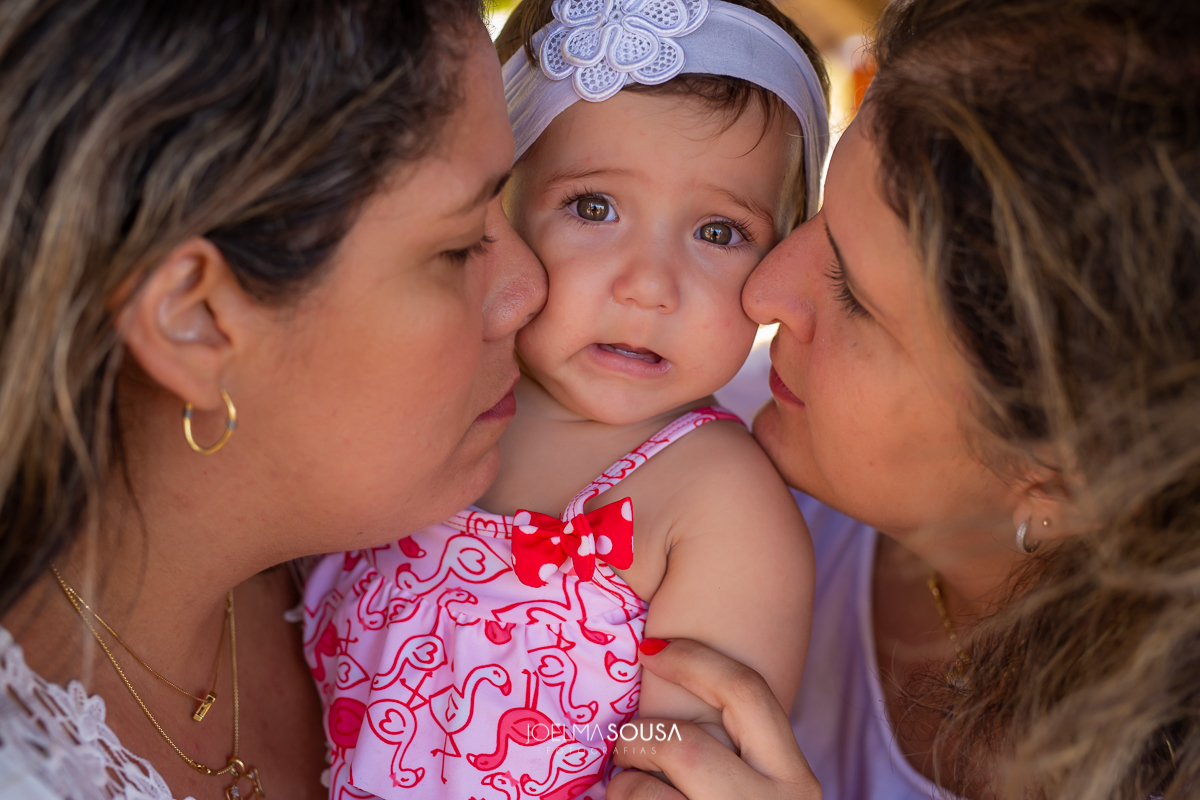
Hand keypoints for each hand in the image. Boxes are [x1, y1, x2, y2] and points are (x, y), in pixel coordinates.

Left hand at [607, 639, 820, 799]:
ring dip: (620, 792)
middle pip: (682, 744)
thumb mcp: (760, 793)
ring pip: (640, 793)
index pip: (747, 692)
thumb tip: (665, 672)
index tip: (650, 649)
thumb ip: (735, 753)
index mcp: (795, 784)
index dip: (693, 658)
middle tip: (627, 751)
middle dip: (639, 739)